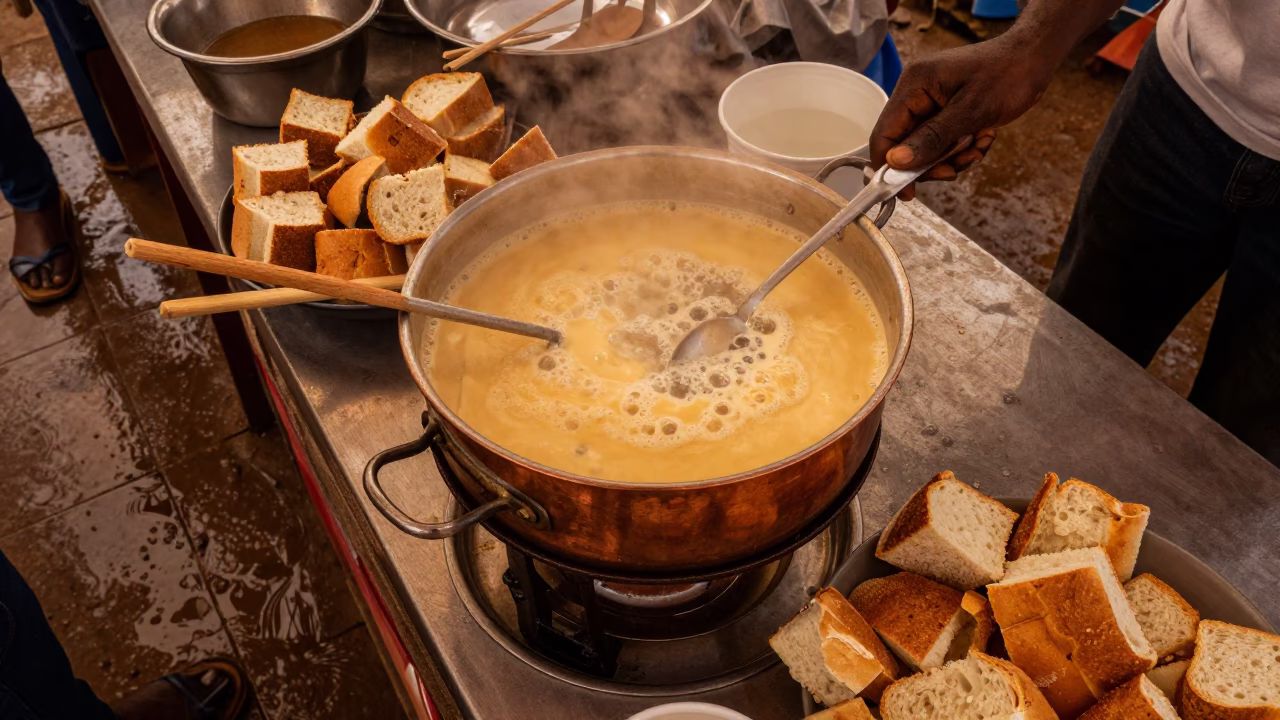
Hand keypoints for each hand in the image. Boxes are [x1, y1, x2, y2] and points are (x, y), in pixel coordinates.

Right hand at [870, 34, 1054, 198]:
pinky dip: (962, 148)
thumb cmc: (1007, 75)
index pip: (885, 133)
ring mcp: (931, 103)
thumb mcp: (970, 111)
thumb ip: (931, 138)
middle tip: (955, 169)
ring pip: (927, 148)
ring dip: (952, 156)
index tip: (906, 194)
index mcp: (914, 85)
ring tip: (978, 148)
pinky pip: (943, 142)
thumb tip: (895, 162)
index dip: (889, 166)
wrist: (1034, 58)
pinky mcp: (945, 111)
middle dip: (933, 162)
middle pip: (906, 145)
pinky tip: (983, 137)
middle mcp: (917, 93)